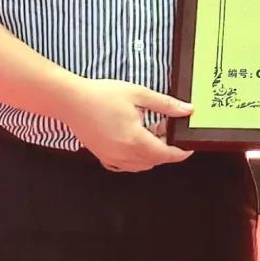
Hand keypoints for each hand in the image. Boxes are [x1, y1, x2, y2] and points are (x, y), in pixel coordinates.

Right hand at [62, 78, 194, 171]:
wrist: (70, 100)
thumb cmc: (101, 95)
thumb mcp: (139, 94)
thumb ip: (166, 105)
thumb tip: (187, 110)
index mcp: (135, 140)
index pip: (165, 154)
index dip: (180, 153)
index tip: (189, 148)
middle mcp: (123, 154)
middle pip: (154, 161)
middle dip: (165, 149)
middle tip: (166, 128)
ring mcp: (111, 157)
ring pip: (140, 165)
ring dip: (151, 154)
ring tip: (150, 131)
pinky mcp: (102, 156)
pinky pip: (125, 165)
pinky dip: (135, 159)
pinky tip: (134, 141)